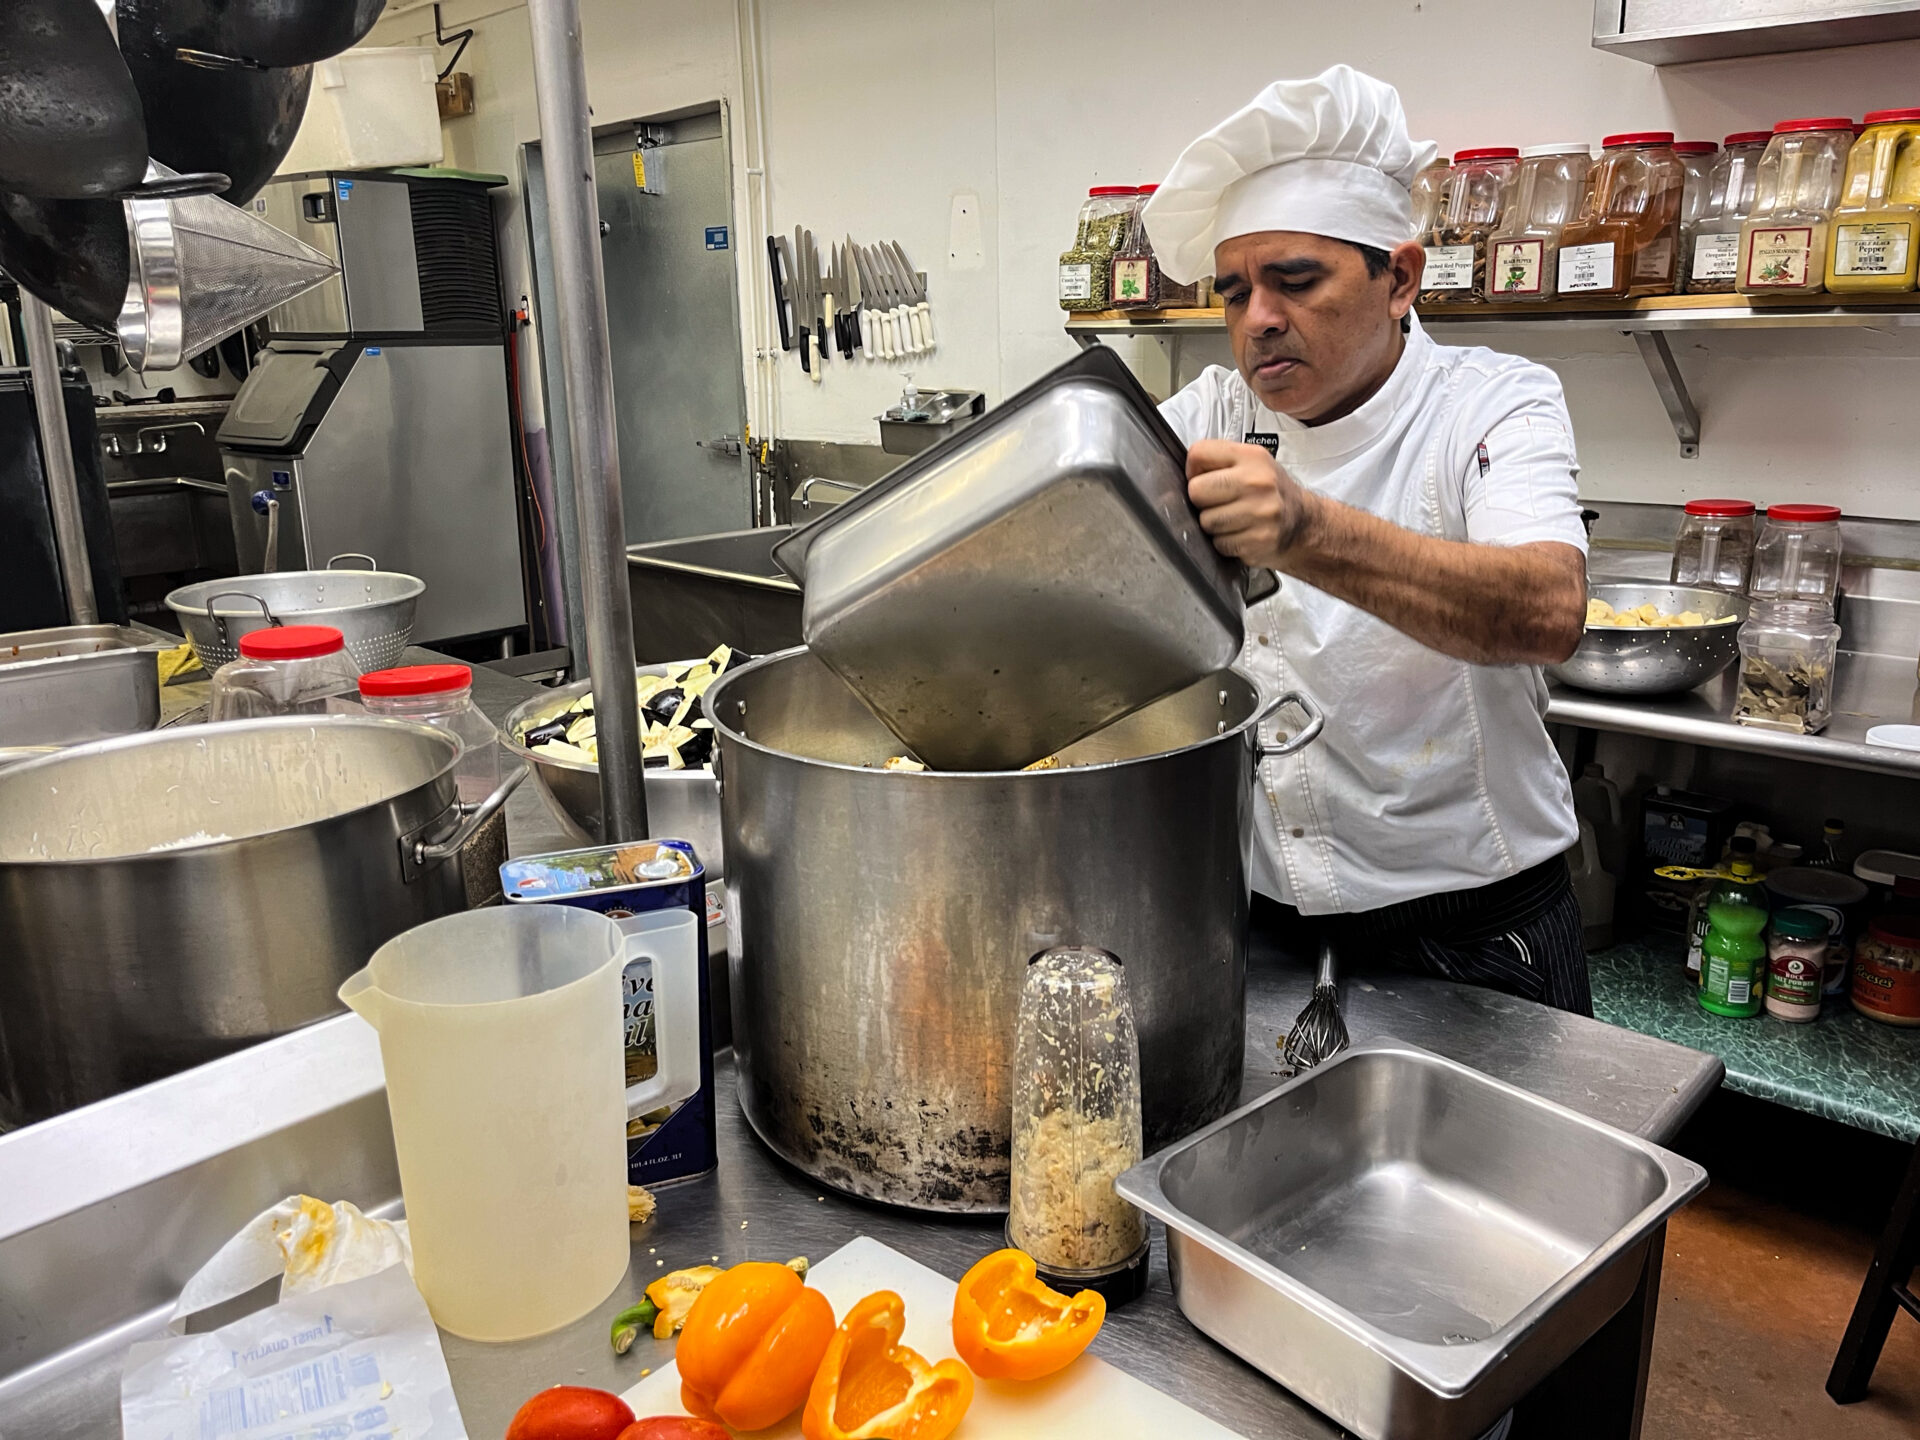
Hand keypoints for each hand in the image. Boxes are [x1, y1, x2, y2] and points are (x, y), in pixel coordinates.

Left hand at [1186, 439, 1312, 568]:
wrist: (1304, 524)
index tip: (1205, 478)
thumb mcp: (1252, 463)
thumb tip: (1185, 474)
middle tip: (1220, 502)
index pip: (1198, 454)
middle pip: (1196, 491)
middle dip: (1202, 500)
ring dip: (1213, 524)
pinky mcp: (1257, 540)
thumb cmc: (1270, 492)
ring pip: (1206, 521)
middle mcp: (1257, 482)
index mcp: (1252, 457)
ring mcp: (1259, 513)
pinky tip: (1241, 533)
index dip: (1194, 470)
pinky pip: (1219, 543)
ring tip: (1233, 519)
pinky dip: (1225, 542)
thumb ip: (1219, 461)